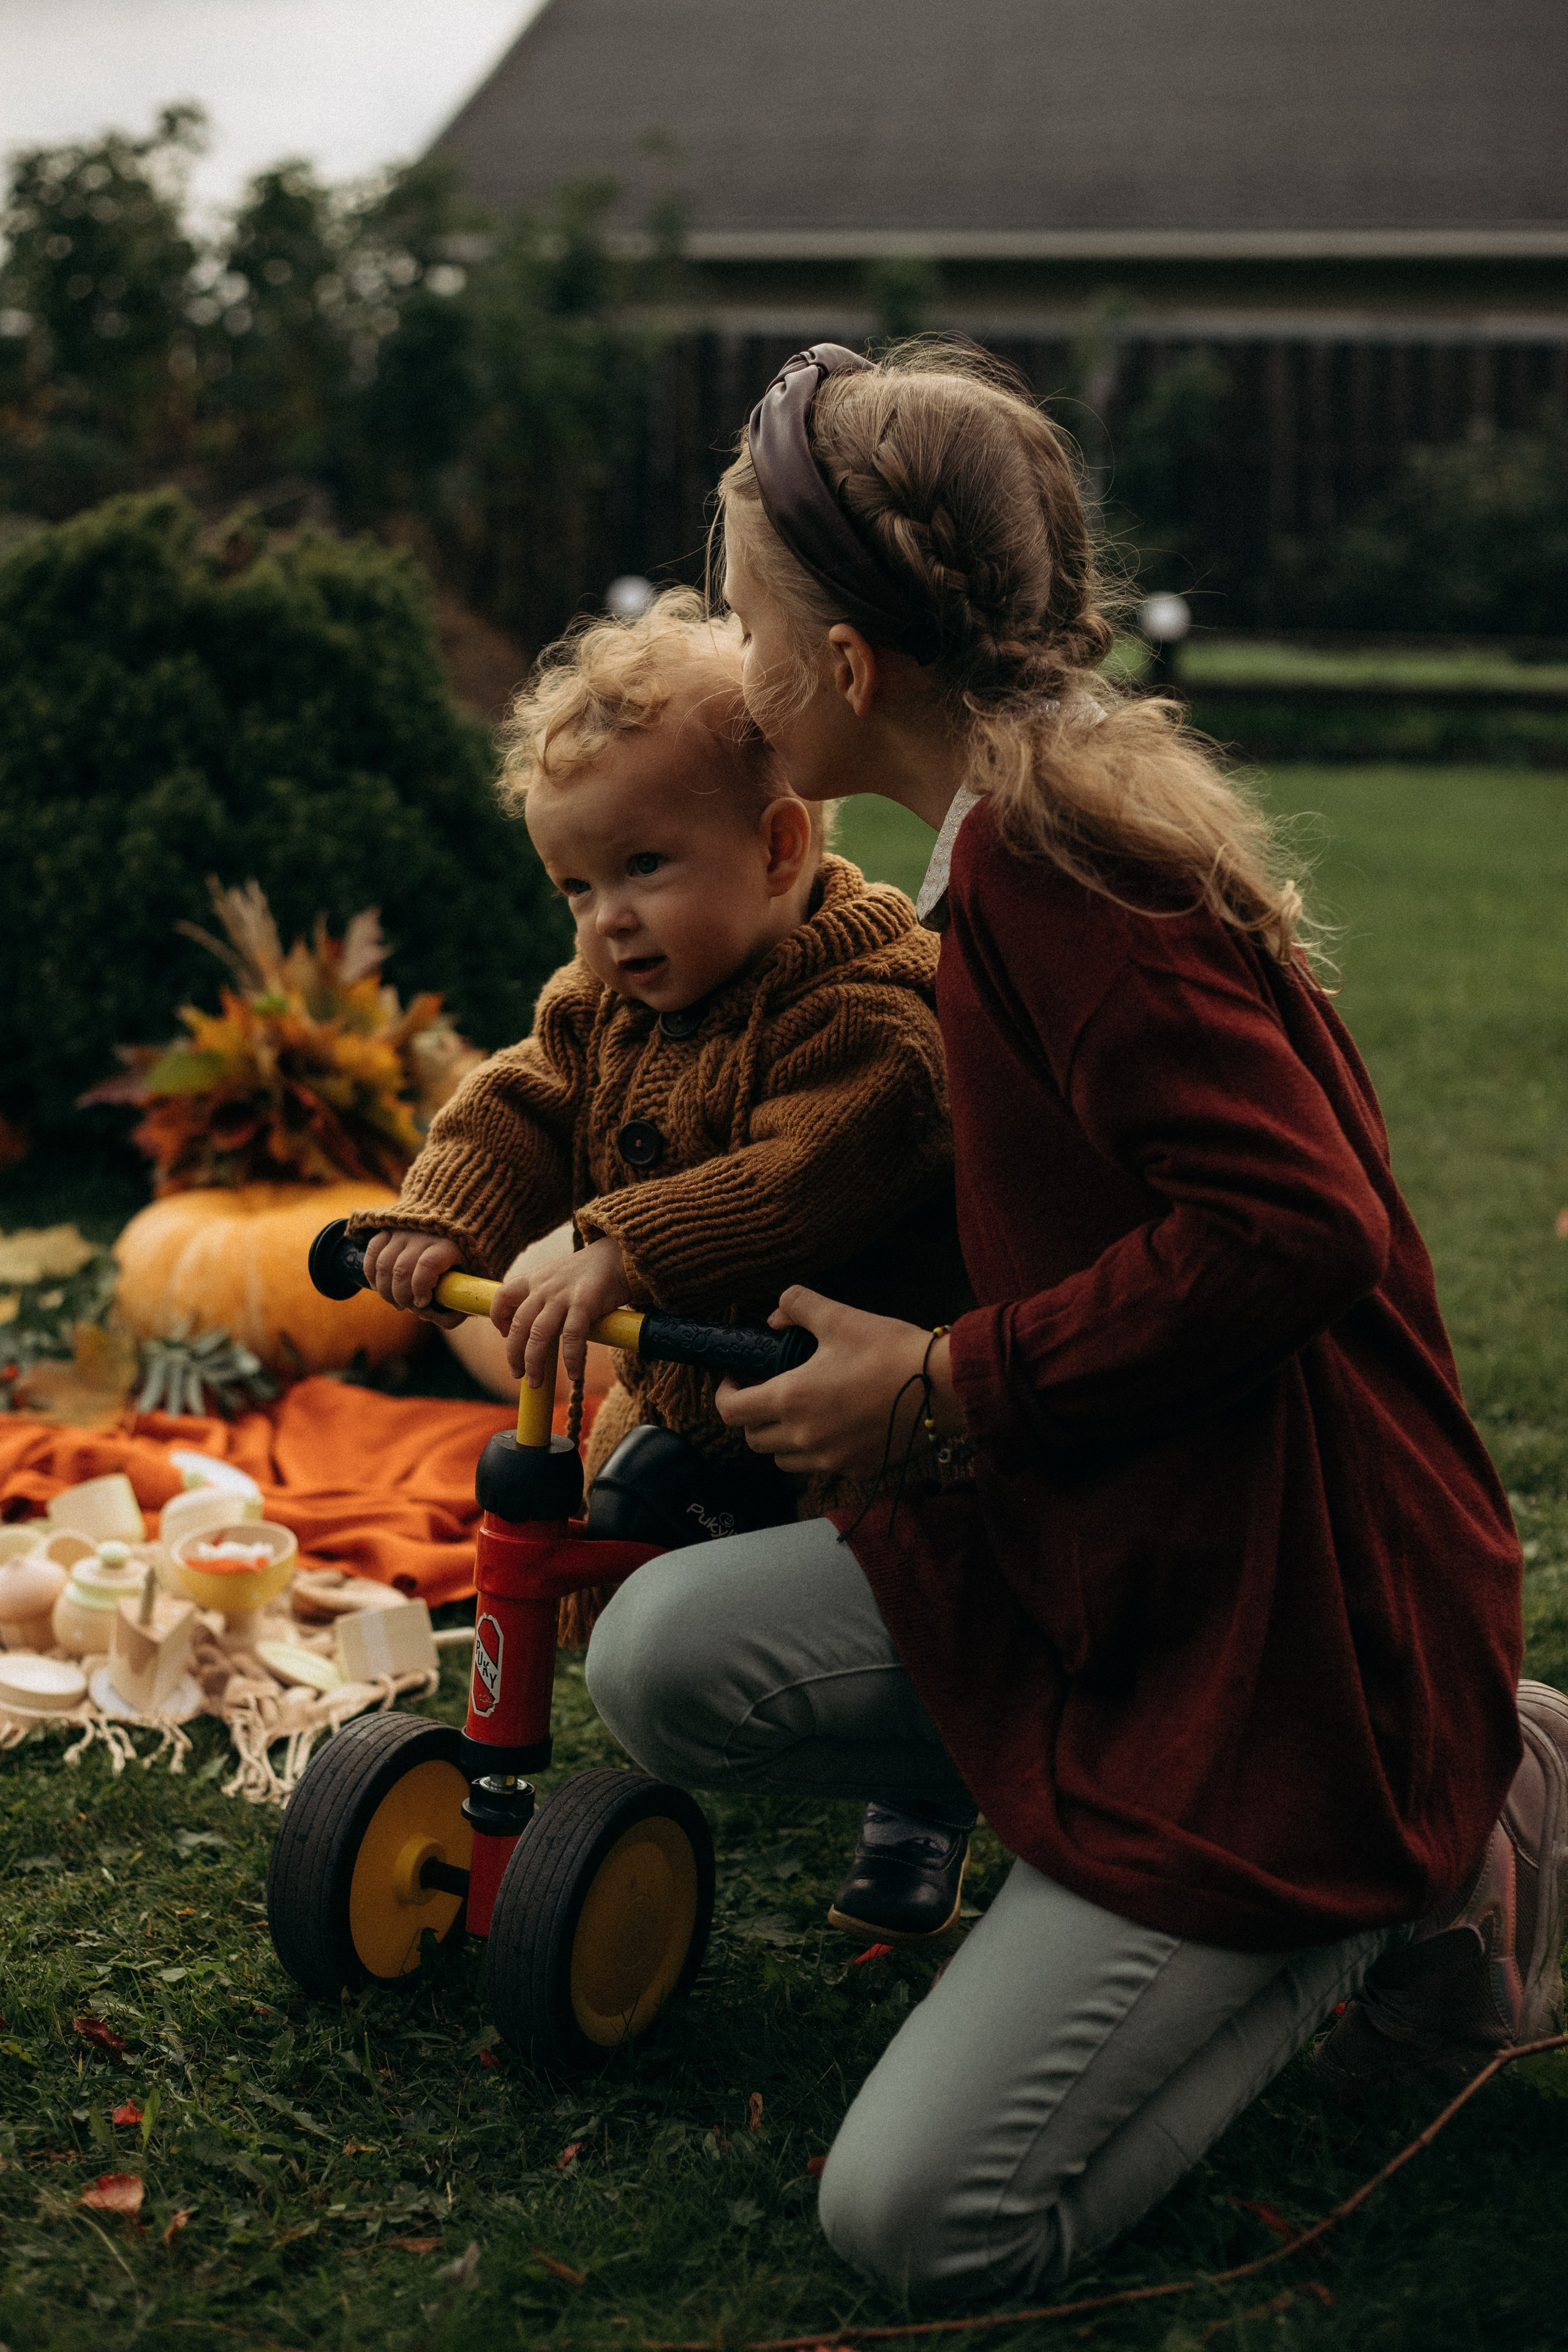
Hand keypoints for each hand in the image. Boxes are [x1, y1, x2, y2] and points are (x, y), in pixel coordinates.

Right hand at [361, 1229, 464, 1326]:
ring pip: (383, 1264)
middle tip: (409, 1307)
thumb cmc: (463, 1263)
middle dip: (402, 1297)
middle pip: (401, 1270)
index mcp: (449, 1245)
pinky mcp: (390, 1229)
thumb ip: (457, 1305)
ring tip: (397, 1302)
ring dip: (385, 1290)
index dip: (421, 1288)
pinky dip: (371, 1273)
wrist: (458, 1230)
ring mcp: (404, 1231)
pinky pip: (372, 1250)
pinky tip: (379, 1287)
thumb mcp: (470, 1283)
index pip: (428, 1265)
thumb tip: (431, 1317)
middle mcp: (424, 1235)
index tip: (423, 1302)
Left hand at [491, 1234, 628, 1386]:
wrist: (620, 1253)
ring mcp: (562, 1295)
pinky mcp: (584, 1303)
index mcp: (536, 1279)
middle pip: (519, 1324)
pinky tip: (575, 1373)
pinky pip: (571, 1337)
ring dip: (534, 1362)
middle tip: (517, 1373)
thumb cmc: (592, 1271)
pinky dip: (571, 1359)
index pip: (503, 1295)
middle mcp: (544, 1287)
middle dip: (514, 1354)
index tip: (504, 1333)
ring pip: (538, 1335)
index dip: (498, 1316)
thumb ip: (547, 1296)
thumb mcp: (560, 1276)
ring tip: (535, 1381)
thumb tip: (540, 1329)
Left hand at [714, 1286, 964, 1478]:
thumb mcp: (840, 1316)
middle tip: (766, 1391)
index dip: (724, 1393)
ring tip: (799, 1411)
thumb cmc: (890, 1350)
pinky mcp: (857, 1470)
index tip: (735, 1377)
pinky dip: (816, 1451)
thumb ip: (798, 1306)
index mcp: (791, 1399)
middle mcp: (804, 1437)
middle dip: (752, 1415)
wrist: (944, 1387)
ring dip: (780, 1438)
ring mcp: (831, 1459)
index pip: (732, 1411)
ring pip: (784, 1460)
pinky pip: (820, 1467)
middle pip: (754, 1440)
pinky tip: (835, 1425)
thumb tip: (775, 1316)